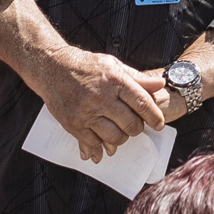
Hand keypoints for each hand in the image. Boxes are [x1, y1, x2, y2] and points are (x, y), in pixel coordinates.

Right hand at [31, 43, 168, 159]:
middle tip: (134, 126)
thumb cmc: (86, 65)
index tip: (159, 124)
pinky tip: (102, 146)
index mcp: (115, 80)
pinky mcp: (74, 124)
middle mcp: (101, 98)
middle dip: (137, 129)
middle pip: (130, 124)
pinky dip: (100, 148)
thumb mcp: (114, 65)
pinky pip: (93, 143)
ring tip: (119, 133)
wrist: (52, 68)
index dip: (154, 116)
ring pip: (113, 137)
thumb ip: (137, 77)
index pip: (142, 102)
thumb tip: (160, 84)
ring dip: (121, 139)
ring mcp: (87, 113)